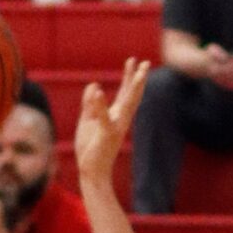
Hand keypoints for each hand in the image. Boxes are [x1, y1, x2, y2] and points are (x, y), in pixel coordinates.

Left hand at [74, 59, 147, 188]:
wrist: (92, 172)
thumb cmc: (90, 148)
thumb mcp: (87, 122)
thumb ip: (89, 104)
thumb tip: (93, 85)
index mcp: (116, 115)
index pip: (125, 93)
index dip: (129, 77)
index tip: (132, 61)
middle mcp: (121, 119)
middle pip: (132, 95)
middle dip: (138, 79)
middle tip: (145, 62)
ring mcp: (116, 127)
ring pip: (127, 104)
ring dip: (133, 88)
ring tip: (138, 72)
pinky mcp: (106, 135)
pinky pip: (104, 118)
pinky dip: (101, 106)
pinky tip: (99, 92)